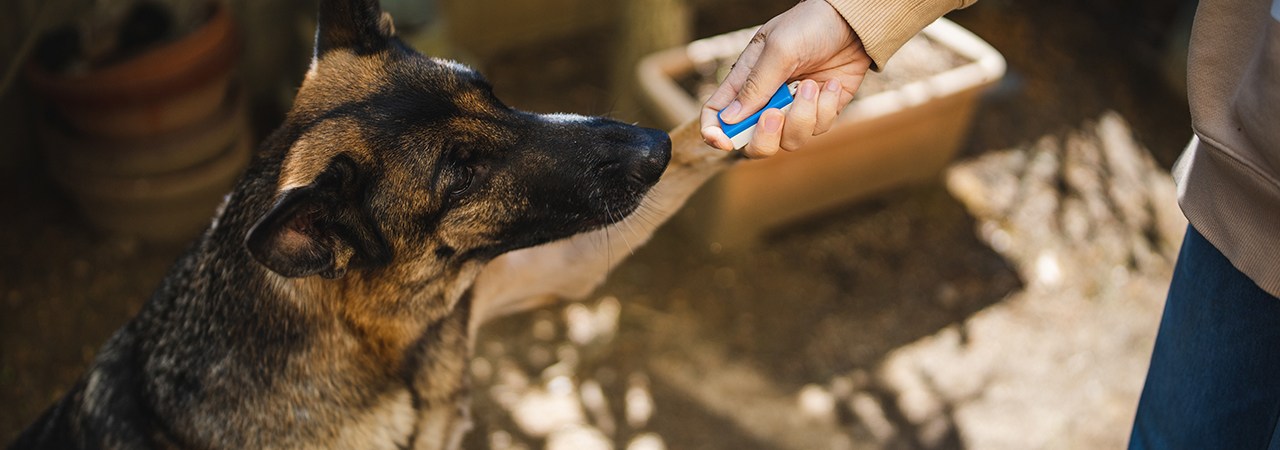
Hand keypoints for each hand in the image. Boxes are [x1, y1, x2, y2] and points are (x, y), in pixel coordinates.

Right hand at [700, 0, 870, 158]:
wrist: (853, 21)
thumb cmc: (809, 25)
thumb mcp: (779, 49)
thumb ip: (756, 85)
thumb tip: (729, 119)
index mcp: (745, 82)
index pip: (717, 114)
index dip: (713, 133)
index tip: (722, 142)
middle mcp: (766, 101)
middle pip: (752, 143)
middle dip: (764, 137)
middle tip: (776, 113)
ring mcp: (794, 110)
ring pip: (789, 141)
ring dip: (803, 115)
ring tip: (812, 84)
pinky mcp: (820, 112)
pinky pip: (818, 129)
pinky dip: (825, 108)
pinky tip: (832, 84)